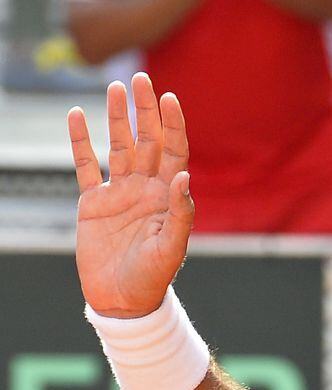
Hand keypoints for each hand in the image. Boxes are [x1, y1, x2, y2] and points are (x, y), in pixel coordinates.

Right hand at [68, 72, 193, 318]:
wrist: (122, 300)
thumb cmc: (154, 277)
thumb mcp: (172, 247)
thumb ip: (181, 213)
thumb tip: (185, 177)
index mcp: (169, 196)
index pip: (174, 152)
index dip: (173, 125)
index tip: (170, 98)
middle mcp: (147, 189)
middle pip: (147, 141)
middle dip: (146, 111)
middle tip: (141, 79)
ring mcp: (120, 193)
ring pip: (119, 146)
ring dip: (118, 118)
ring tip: (115, 88)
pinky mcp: (93, 203)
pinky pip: (85, 166)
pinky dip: (80, 142)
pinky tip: (77, 116)